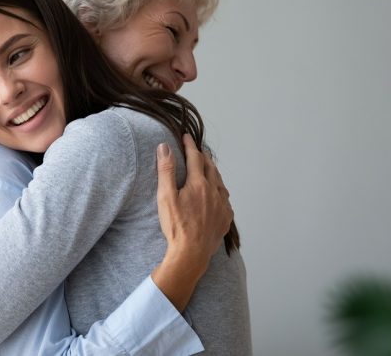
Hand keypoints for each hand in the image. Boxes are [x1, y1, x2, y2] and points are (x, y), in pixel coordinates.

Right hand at [156, 133, 232, 261]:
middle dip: (203, 157)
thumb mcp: (165, 197)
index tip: (186, 137)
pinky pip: (225, 199)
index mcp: (199, 184)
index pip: (195, 158)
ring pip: (220, 183)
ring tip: (208, 170)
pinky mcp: (226, 218)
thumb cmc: (176, 226)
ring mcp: (222, 205)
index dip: (190, 145)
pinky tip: (216, 195)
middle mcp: (214, 192)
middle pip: (211, 168)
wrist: (191, 253)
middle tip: (197, 151)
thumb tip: (164, 147)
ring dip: (213, 173)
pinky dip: (219, 191)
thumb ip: (166, 170)